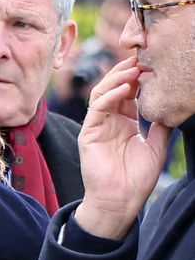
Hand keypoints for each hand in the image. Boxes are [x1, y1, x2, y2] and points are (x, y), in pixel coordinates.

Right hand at [74, 56, 170, 238]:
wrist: (120, 201)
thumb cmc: (136, 178)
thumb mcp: (157, 147)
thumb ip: (161, 126)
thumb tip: (172, 106)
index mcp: (124, 122)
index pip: (129, 92)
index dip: (139, 78)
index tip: (154, 65)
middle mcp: (109, 120)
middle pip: (114, 87)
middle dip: (127, 71)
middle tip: (143, 59)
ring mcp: (97, 125)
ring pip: (102, 93)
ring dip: (116, 79)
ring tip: (134, 68)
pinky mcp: (88, 133)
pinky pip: (96, 108)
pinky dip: (109, 95)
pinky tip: (123, 87)